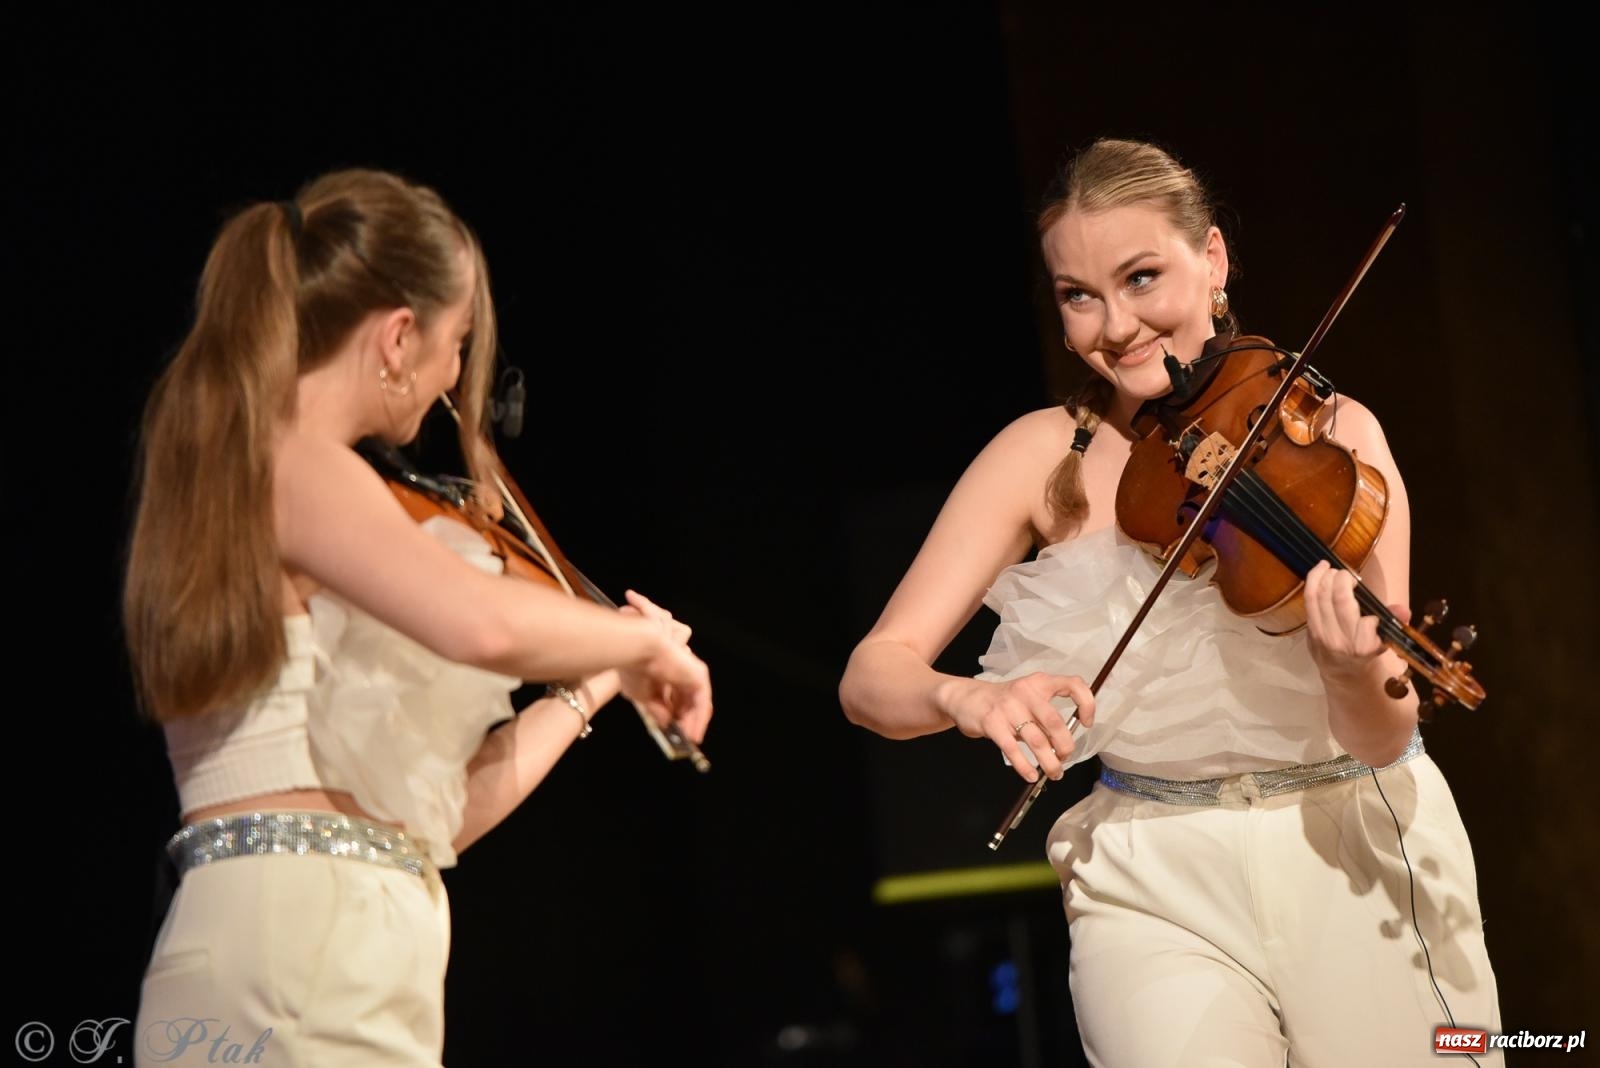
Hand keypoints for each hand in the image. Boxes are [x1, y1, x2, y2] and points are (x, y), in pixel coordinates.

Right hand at [616, 593, 711, 743]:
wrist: (640, 650)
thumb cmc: (634, 668)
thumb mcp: (642, 696)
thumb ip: (656, 709)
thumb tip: (666, 723)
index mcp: (664, 675)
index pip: (674, 699)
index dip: (674, 716)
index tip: (672, 732)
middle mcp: (680, 674)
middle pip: (687, 702)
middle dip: (685, 722)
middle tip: (682, 740)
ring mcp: (690, 674)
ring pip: (697, 704)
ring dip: (694, 724)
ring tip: (688, 741)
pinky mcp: (698, 676)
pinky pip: (702, 703)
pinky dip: (699, 720)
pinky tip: (693, 734)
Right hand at [939, 672, 1094, 782]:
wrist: (966, 697)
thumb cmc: (1003, 701)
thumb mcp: (1027, 698)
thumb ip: (1046, 715)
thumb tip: (1064, 743)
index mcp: (1039, 683)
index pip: (1072, 685)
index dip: (1086, 704)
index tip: (1086, 723)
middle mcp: (1026, 692)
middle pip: (1056, 723)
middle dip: (1065, 747)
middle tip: (1065, 758)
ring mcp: (1008, 707)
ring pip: (1037, 741)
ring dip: (1049, 762)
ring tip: (1054, 773)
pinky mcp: (992, 723)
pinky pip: (1013, 750)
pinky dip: (1025, 767)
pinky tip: (1030, 775)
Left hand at [1303, 561, 1407, 683]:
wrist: (1342, 672)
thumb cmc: (1366, 651)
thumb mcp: (1385, 639)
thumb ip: (1394, 622)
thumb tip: (1403, 610)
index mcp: (1362, 647)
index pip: (1365, 619)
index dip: (1365, 603)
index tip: (1361, 590)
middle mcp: (1340, 641)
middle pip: (1337, 600)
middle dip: (1341, 579)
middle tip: (1345, 572)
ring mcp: (1321, 636)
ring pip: (1317, 598)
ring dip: (1323, 577)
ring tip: (1328, 567)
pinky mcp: (1308, 631)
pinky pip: (1308, 602)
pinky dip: (1312, 583)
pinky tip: (1319, 572)